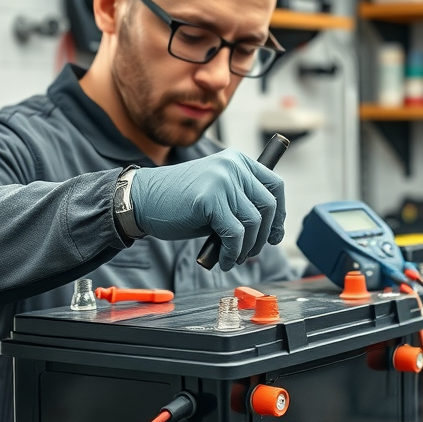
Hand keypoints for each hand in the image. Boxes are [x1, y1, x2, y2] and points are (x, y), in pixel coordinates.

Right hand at [130, 149, 285, 270]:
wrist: (142, 201)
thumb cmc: (179, 203)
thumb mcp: (217, 196)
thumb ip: (241, 204)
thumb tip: (272, 230)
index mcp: (237, 161)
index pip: (275, 185)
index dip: (279, 213)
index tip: (275, 233)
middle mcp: (233, 166)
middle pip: (268, 205)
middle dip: (265, 234)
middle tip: (252, 251)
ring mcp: (222, 181)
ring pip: (254, 222)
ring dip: (248, 247)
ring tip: (236, 257)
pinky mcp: (210, 199)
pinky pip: (236, 234)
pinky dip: (234, 252)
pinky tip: (225, 260)